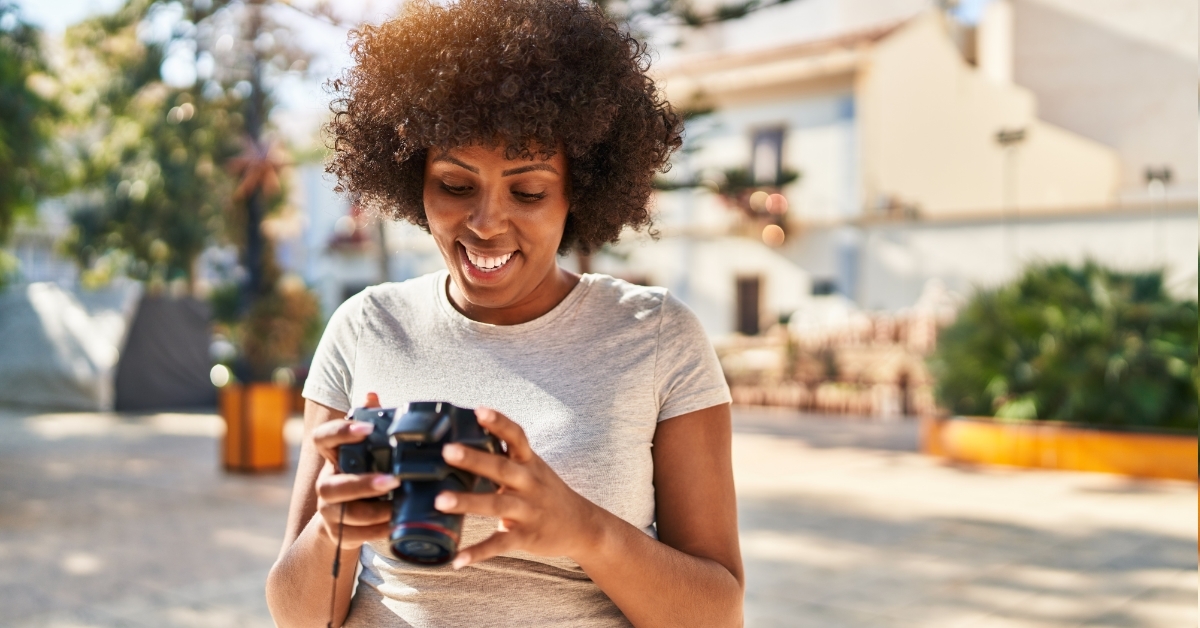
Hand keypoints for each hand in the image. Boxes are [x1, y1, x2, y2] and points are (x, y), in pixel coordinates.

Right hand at [310, 392, 398, 547]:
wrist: (348, 519)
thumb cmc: (365, 475)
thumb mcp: (370, 451)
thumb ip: (372, 424)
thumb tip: (372, 394)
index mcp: (334, 458)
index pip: (323, 439)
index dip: (340, 432)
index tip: (366, 430)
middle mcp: (327, 483)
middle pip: (331, 485)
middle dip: (361, 483)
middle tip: (392, 481)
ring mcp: (329, 510)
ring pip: (341, 512)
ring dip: (372, 511)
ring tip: (396, 507)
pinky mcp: (338, 533)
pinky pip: (353, 535)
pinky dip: (375, 531)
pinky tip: (393, 525)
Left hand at [434, 408, 603, 568]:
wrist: (582, 525)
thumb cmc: (547, 492)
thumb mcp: (532, 468)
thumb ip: (505, 456)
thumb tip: (466, 437)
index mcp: (529, 463)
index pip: (515, 437)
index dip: (498, 423)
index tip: (479, 411)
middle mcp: (529, 483)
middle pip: (500, 468)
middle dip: (474, 459)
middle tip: (447, 450)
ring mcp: (528, 510)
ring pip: (496, 504)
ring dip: (468, 502)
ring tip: (439, 502)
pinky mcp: (526, 536)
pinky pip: (500, 544)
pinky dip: (478, 552)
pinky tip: (457, 559)